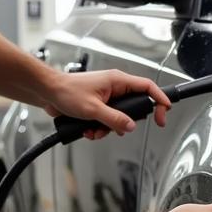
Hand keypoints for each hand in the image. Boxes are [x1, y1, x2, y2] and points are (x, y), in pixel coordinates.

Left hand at [43, 69, 171, 138]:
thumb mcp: (93, 109)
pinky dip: (99, 128)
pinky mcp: (98, 106)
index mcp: (117, 81)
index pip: (147, 88)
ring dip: (108, 128)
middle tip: (119, 129)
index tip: (164, 113)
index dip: (159, 99)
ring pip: (119, 118)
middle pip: (133, 108)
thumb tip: (130, 126)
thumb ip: (114, 119)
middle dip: (124, 122)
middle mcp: (114, 88)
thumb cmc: (67, 91)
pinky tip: (87, 130)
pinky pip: (107, 121)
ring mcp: (106, 98)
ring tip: (94, 130)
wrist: (48, 92)